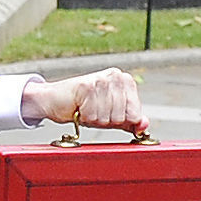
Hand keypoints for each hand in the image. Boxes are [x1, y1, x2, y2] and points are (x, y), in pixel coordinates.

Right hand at [24, 68, 144, 133]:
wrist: (55, 100)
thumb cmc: (84, 107)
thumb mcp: (112, 116)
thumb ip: (131, 121)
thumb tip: (144, 125)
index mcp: (125, 80)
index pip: (135, 114)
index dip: (121, 121)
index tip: (108, 112)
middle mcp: (115, 76)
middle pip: (122, 117)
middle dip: (107, 120)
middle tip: (94, 111)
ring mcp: (101, 79)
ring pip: (108, 118)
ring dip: (94, 119)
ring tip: (86, 108)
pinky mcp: (86, 86)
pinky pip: (93, 115)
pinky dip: (84, 117)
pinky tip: (79, 107)